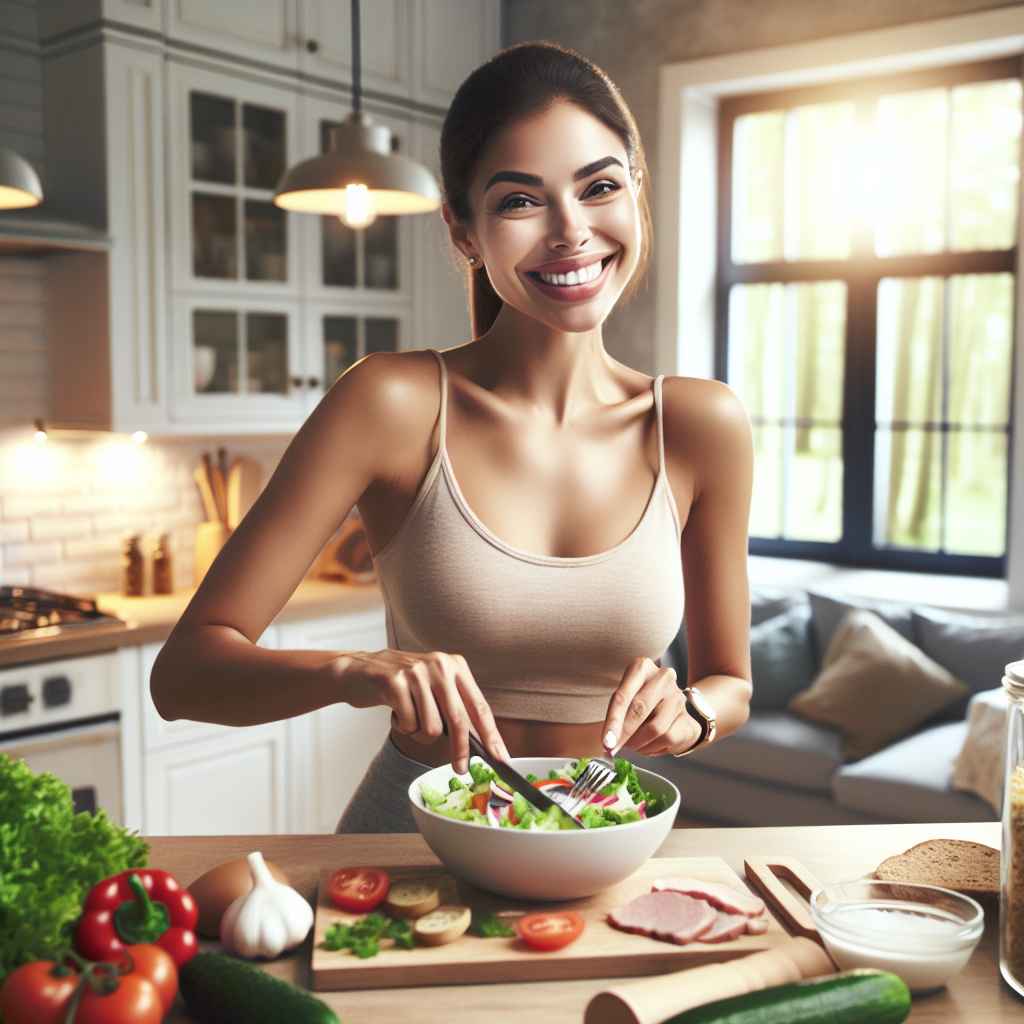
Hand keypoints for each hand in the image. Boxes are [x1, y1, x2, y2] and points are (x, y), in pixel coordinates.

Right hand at [336, 649, 508, 773]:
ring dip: (421, 734)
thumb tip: (482, 744)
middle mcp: (439, 665)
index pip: (479, 706)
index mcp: (455, 666)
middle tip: (460, 769)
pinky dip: (404, 727)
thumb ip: (455, 706)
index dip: (491, 735)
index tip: (501, 759)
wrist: (360, 670)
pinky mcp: (395, 682)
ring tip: (411, 719)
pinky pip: (409, 723)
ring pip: (432, 727)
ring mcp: (416, 672)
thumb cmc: (402, 685)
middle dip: (461, 750)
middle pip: (459, 720)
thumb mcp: (434, 687)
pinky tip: (397, 714)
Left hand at [602, 658, 701, 756]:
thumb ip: (617, 715)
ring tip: (630, 747)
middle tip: (614, 748)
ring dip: (639, 743)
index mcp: (642, 667)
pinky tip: (646, 747)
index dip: (613, 721)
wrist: (670, 707)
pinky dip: (653, 748)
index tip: (606, 742)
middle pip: (640, 709)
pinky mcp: (687, 715)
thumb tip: (608, 743)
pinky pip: (668, 737)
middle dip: (625, 733)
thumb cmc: (640, 701)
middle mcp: (663, 677)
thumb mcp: (626, 698)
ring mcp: (678, 696)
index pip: (623, 696)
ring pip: (655, 727)